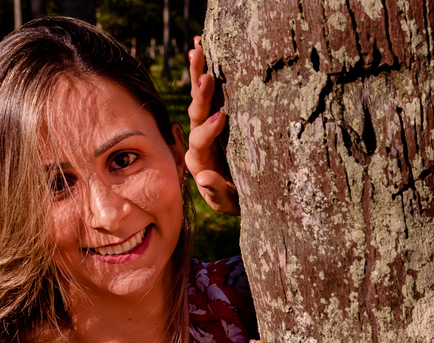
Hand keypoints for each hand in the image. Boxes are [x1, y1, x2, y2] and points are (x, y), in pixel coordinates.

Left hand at [186, 36, 240, 215]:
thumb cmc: (236, 200)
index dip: (209, 130)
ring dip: (199, 74)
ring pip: (200, 99)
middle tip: (206, 75)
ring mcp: (206, 127)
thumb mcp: (230, 202)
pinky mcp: (215, 119)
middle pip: (196, 113)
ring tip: (198, 49)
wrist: (237, 195)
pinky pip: (209, 95)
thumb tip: (203, 178)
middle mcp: (199, 140)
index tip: (221, 117)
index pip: (201, 141)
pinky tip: (203, 50)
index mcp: (199, 159)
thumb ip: (216, 192)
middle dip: (201, 94)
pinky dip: (205, 74)